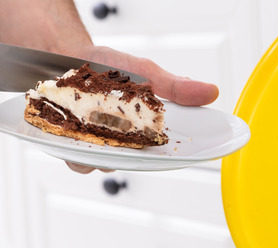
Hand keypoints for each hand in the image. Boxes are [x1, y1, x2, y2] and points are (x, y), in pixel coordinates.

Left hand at [62, 46, 219, 173]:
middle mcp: (117, 144)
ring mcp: (91, 145)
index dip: (168, 157)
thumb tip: (212, 92)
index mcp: (139, 132)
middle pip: (126, 163)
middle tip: (128, 142)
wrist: (68, 53)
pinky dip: (73, 148)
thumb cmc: (108, 66)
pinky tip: (74, 134)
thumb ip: (175, 87)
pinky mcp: (66, 143)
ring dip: (98, 154)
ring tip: (97, 137)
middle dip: (127, 155)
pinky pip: (72, 157)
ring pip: (98, 164)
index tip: (176, 154)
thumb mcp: (146, 73)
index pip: (158, 154)